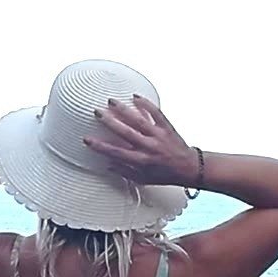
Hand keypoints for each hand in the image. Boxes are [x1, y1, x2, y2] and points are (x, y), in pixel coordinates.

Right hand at [82, 96, 199, 187]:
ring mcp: (158, 136)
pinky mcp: (167, 127)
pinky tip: (135, 97)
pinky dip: (146, 104)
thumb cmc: (166, 174)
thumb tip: (107, 164)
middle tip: (97, 112)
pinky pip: (156, 113)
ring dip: (124, 110)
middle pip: (125, 132)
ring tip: (111, 101)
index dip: (100, 146)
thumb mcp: (144, 179)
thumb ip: (125, 172)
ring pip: (139, 120)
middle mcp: (149, 147)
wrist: (190, 168)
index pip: (116, 153)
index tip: (87, 139)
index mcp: (141, 161)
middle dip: (109, 121)